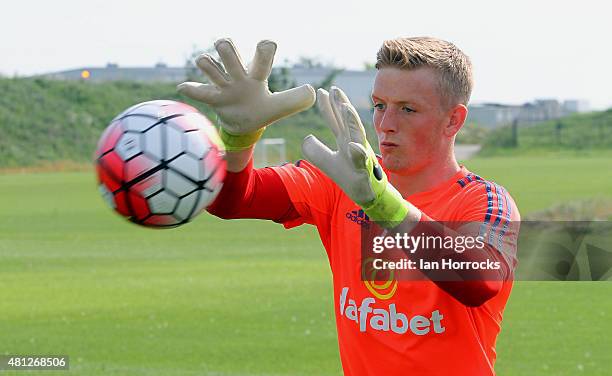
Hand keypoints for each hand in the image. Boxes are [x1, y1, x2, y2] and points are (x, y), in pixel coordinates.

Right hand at [178, 38, 314, 150]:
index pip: (261, 56)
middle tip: (224, 47)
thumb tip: (311, 93)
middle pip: (230, 53)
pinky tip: (184, 87)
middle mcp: (238, 75)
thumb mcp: (279, 107)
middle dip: (227, 48)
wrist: (244, 124)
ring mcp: (223, 86)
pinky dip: (191, 89)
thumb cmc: (262, 109)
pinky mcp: (212, 98)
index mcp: (256, 74)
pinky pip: (199, 91)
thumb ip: (294, 100)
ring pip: (211, 66)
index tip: (267, 44)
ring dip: (207, 64)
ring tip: (206, 63)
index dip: (264, 49)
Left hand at [302, 87, 416, 227]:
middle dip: (341, 104)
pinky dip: (357, 151)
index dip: (328, 106)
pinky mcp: (364, 169)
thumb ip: (316, 150)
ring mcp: (360, 154)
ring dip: (351, 121)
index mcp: (345, 140)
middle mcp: (353, 142)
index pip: (335, 120)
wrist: (365, 194)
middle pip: (346, 120)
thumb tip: (306, 138)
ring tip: (345, 107)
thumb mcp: (327, 161)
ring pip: (357, 134)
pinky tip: (352, 145)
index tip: (321, 91)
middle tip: (334, 89)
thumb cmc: (349, 176)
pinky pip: (361, 159)